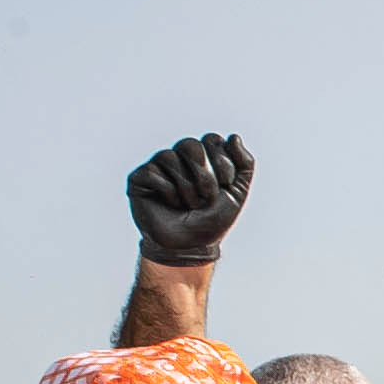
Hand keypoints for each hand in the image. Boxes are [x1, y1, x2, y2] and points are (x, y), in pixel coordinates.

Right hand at [127, 132, 253, 265]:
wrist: (190, 246)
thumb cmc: (212, 220)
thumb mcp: (237, 193)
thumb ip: (244, 164)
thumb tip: (234, 137)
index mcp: (203, 157)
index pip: (212, 139)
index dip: (222, 161)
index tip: (227, 184)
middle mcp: (179, 157)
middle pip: (190, 145)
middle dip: (204, 175)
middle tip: (208, 198)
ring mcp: (158, 166)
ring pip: (170, 157)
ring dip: (187, 188)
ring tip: (189, 205)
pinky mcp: (140, 178)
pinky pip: (153, 173)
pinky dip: (168, 192)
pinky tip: (170, 205)